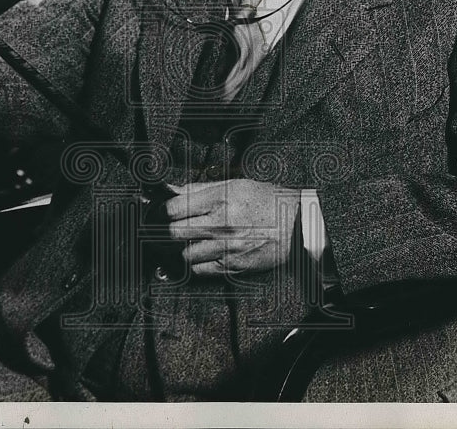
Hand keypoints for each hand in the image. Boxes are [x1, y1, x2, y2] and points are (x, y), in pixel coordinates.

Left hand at [165, 179, 300, 275]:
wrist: (298, 226)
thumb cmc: (269, 202)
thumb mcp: (236, 185)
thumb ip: (200, 188)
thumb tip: (172, 190)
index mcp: (221, 198)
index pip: (175, 207)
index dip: (160, 210)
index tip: (158, 212)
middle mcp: (222, 223)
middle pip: (174, 232)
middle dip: (163, 231)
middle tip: (161, 229)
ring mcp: (227, 247)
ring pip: (184, 255)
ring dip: (178, 249)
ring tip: (180, 242)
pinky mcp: (233, 266)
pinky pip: (199, 270)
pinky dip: (193, 264)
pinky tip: (196, 255)